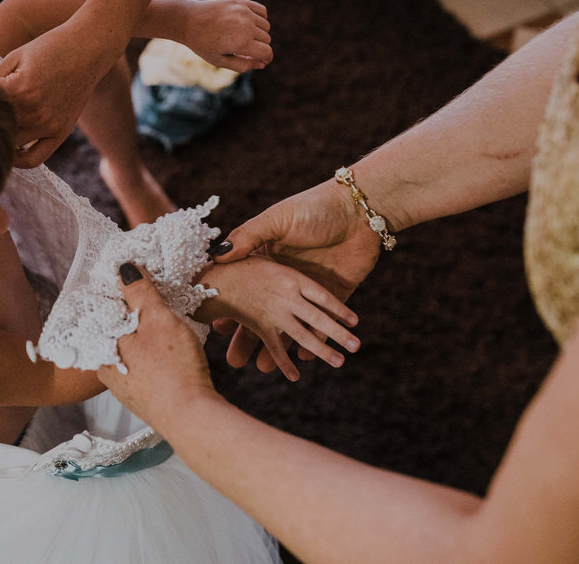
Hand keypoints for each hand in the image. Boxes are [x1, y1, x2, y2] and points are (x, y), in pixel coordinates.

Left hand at [0, 19, 118, 166]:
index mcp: (18, 90)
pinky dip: (18, 160)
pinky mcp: (60, 132)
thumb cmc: (49, 48)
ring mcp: (48, 125)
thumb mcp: (15, 56)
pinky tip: (9, 150)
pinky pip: (34, 158)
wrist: (88, 49)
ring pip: (10, 146)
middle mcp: (33, 113)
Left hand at [99, 265, 221, 427]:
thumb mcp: (156, 319)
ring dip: (145, 338)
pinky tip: (170, 354)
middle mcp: (106, 368)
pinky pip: (144, 369)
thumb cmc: (172, 370)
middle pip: (117, 332)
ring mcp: (124, 386)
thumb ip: (139, 292)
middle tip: (154, 302)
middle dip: (133, 317)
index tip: (134, 283)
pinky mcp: (143, 398)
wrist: (192, 419)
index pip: (104, 311)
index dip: (120, 294)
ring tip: (166, 326)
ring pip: (131, 351)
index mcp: (101, 346)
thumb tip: (124, 269)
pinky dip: (154, 358)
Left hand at [175, 0, 271, 72]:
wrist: (187, 20)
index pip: (267, 53)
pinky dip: (260, 19)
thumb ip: (243, 65)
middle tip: (242, 50)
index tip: (261, 61)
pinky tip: (249, 24)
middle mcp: (246, 26)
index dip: (266, 59)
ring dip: (259, 34)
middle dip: (259, 48)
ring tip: (242, 38)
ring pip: (265, 26)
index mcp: (242, 43)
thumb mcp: (220, 61)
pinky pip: (262, 11)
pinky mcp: (241, 2)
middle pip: (266, 40)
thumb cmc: (202, 44)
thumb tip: (262, 63)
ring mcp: (244, 12)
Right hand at [212, 179, 381, 372]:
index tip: (218, 329)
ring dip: (281, 348)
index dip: (233, 310)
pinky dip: (314, 343)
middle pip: (267, 314)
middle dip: (250, 339)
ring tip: (263, 370)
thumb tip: (219, 254)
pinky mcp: (339, 293)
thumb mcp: (276, 219)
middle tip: (236, 362)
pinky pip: (323, 324)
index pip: (248, 291)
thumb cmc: (313, 208)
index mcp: (272, 260)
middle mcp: (291, 279)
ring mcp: (314, 290)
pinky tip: (303, 363)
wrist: (360, 208)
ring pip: (295, 325)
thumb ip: (249, 235)